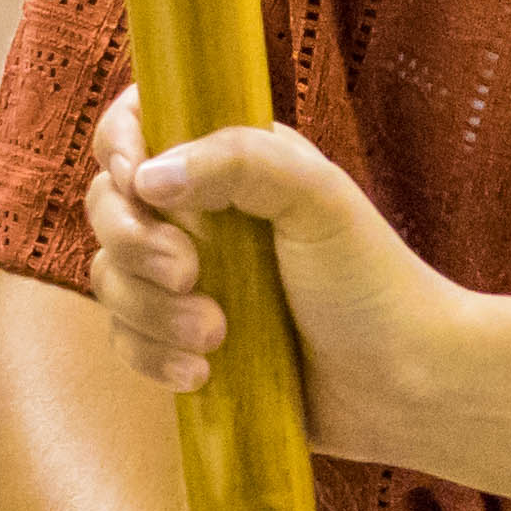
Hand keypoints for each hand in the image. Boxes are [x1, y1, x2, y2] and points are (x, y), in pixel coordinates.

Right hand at [89, 90, 461, 446]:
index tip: (138, 180)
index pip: (140, 127)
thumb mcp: (317, 197)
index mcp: (230, 164)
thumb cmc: (372, 282)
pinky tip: (203, 373)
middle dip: (136, 243)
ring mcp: (186, 282)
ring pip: (111, 279)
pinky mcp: (181, 343)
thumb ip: (239, 161)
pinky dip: (152, 356)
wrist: (403, 383)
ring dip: (151, 312)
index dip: (120, 146)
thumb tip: (146, 177)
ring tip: (217, 336)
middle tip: (189, 274)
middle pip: (108, 206)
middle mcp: (199, 216)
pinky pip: (127, 341)